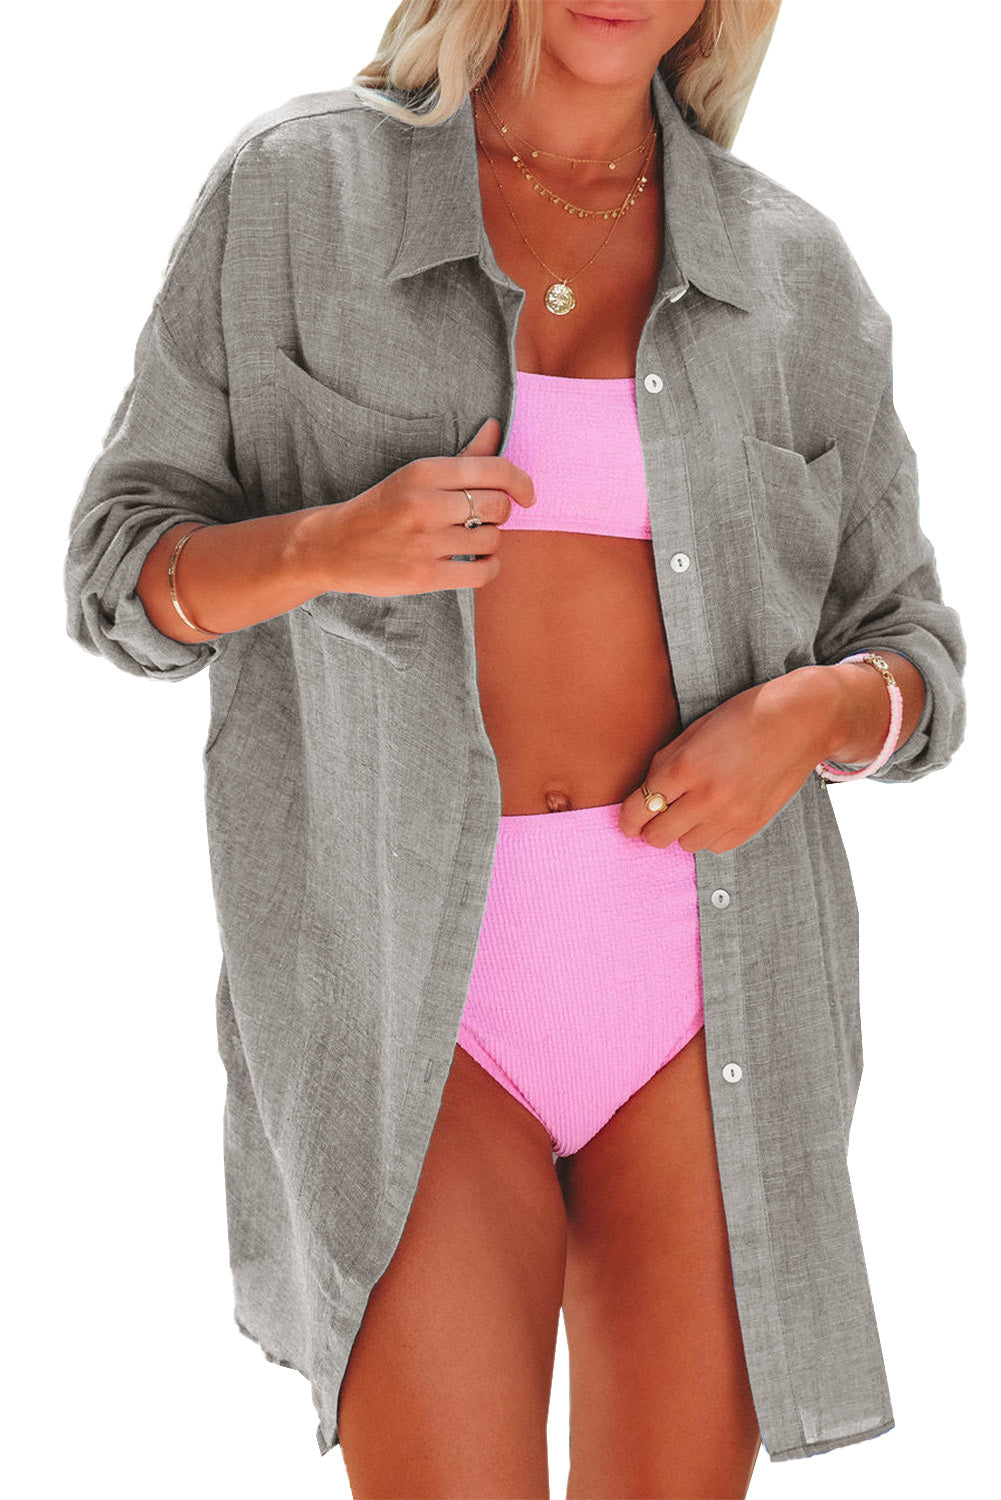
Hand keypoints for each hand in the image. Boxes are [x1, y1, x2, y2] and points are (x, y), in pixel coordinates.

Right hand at [308, 417, 535, 597]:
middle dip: (501, 513)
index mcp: (423, 471)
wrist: (333, 546)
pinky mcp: (424, 576)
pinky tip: (480, 562)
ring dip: (492, 542)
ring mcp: (424, 542)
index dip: (521, 482)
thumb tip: (497, 428)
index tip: (527, 495)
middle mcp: (424, 504)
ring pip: (492, 540)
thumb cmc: (382, 507)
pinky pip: (481, 573)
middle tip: (486, 518)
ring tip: (474, 540)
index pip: (494, 470)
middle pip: (497, 506)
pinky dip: (490, 567)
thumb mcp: (415, 475)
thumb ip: (462, 456)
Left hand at [619, 668, 839, 853]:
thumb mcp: (695, 730)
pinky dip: (709, 835)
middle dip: (651, 828)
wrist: (802, 720)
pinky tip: (716, 813)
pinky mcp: (753, 824)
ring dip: (683, 831)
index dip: (627, 819)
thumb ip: (666, 762)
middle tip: (656, 817)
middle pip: (658, 836)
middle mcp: (707, 795)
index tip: (627, 821)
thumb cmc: (745, 716)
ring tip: (693, 808)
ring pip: (686, 845)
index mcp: (686, 766)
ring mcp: (732, 814)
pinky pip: (716, 847)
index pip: (640, 808)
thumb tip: (643, 793)